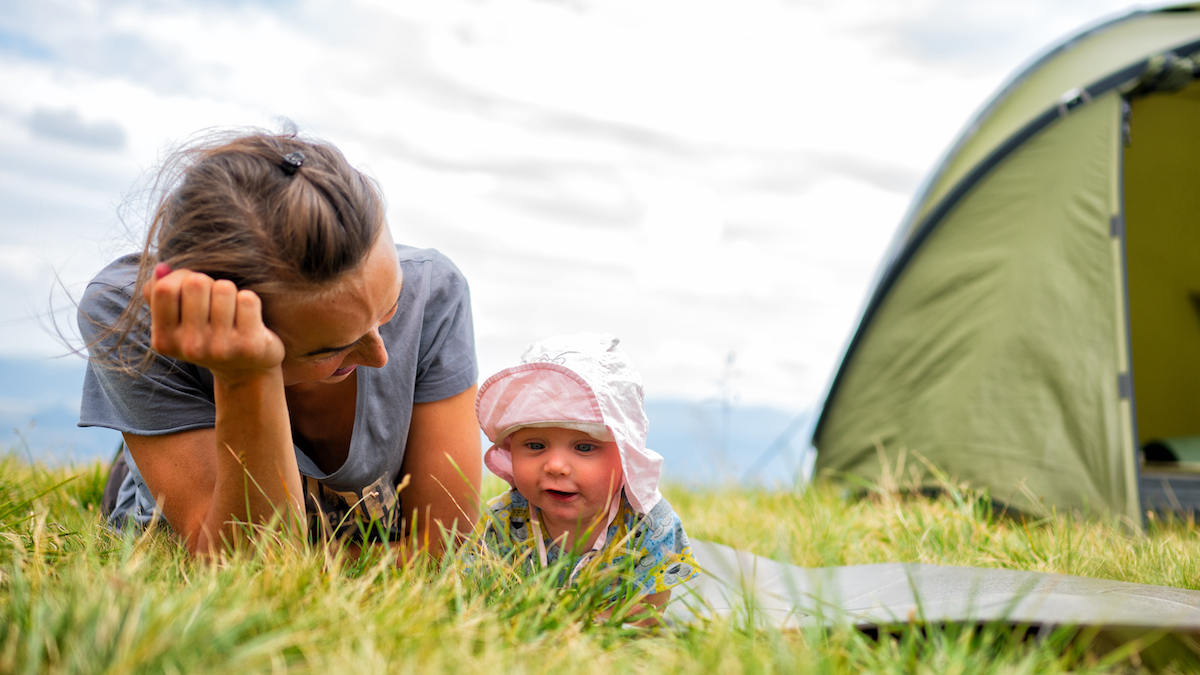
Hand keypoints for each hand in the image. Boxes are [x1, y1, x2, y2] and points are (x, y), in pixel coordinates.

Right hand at [143, 263, 285, 381]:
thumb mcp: (176, 321)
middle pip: (196, 282)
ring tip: (231, 312)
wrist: (245, 370)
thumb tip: (161, 267)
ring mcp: (221, 348)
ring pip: (224, 288)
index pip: (165, 288)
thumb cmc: (206, 336)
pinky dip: (249, 301)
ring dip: (230, 293)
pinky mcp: (249, 345)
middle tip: (213, 302)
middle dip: (208, 283)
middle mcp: (190, 347)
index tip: (190, 289)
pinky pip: (247, 299)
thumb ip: (159, 293)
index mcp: (164, 340)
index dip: (180, 278)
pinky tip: (248, 319)